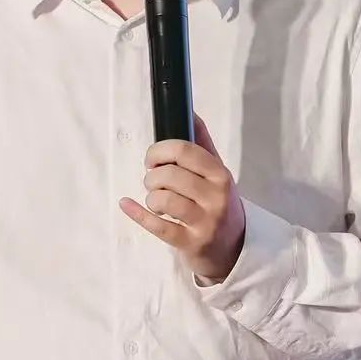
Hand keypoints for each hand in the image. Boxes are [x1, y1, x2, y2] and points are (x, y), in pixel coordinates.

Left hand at [119, 114, 245, 282]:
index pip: (184, 150)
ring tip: (156, 200)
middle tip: (154, 182)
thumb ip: (203, 144)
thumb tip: (191, 111)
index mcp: (221, 174)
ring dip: (151, 198)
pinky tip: (128, 205)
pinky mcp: (191, 243)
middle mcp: (216, 197)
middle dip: (152, 176)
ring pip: (163, 199)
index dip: (160, 150)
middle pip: (169, 174)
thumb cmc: (218, 204)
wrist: (233, 248)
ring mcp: (205, 222)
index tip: (153, 157)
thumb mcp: (217, 173)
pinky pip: (157, 226)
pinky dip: (137, 213)